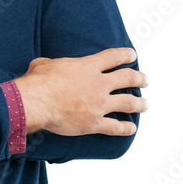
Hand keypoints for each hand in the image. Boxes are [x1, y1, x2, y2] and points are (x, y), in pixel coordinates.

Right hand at [13, 47, 147, 136]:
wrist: (37, 102)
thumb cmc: (38, 82)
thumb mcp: (44, 64)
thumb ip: (51, 64)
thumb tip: (44, 65)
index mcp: (88, 67)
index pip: (113, 57)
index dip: (125, 55)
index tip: (133, 56)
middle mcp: (99, 84)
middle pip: (127, 79)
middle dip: (139, 79)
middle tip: (145, 80)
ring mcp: (99, 104)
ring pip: (128, 102)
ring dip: (139, 103)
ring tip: (145, 104)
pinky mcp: (94, 123)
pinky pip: (115, 127)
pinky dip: (125, 128)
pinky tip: (131, 128)